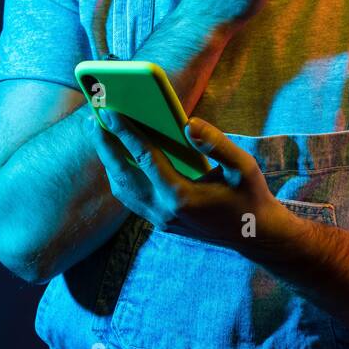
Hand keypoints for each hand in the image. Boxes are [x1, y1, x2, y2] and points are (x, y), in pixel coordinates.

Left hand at [90, 110, 282, 248]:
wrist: (255, 236)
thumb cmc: (250, 196)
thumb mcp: (243, 166)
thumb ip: (217, 144)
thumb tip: (188, 123)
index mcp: (183, 196)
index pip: (145, 158)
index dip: (125, 132)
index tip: (109, 111)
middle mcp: (165, 210)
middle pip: (123, 175)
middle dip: (106, 145)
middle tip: (93, 117)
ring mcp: (160, 219)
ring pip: (122, 188)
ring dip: (110, 160)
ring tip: (102, 132)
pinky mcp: (160, 221)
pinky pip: (131, 197)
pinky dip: (120, 174)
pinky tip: (119, 155)